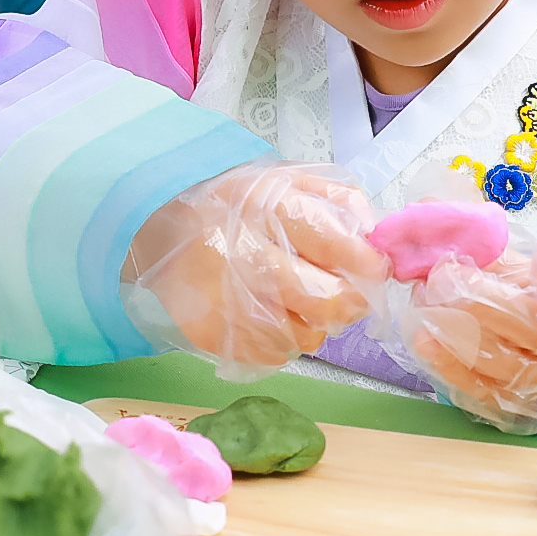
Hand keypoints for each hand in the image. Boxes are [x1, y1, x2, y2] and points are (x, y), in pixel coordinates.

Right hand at [125, 163, 384, 367]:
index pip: (329, 242)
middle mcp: (241, 256)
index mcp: (263, 209)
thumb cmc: (237, 205)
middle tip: (348, 297)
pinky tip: (270, 317)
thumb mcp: (286, 180)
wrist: (161, 226)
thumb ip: (338, 199)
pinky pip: (272, 355)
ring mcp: (223, 301)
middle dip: (349, 303)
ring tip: (298, 303)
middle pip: (323, 302)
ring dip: (312, 325)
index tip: (374, 267)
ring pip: (302, 337)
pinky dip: (281, 341)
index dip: (364, 261)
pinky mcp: (211, 334)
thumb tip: (375, 236)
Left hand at [393, 239, 536, 432]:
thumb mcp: (523, 263)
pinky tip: (425, 342)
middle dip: (481, 301)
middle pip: (535, 329)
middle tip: (440, 277)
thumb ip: (488, 242)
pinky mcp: (524, 411)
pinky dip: (452, 369)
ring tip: (424, 305)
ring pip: (509, 367)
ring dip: (459, 335)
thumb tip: (430, 207)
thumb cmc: (536, 299)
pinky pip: (488, 396)